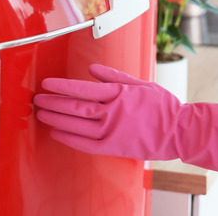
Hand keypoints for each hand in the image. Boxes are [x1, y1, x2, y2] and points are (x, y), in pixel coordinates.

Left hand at [34, 64, 217, 177]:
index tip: (47, 83)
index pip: (82, 88)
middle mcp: (112, 111)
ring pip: (77, 123)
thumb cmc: (162, 105)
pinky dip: (68, 138)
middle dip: (53, 101)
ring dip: (56, 117)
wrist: (180, 131)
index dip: (62, 86)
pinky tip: (56, 132)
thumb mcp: (140, 83)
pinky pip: (85, 143)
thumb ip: (114, 76)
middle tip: (37, 98)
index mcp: (119, 93)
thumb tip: (92, 70)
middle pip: (75, 106)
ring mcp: (112, 130)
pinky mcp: (114, 147)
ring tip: (41, 113)